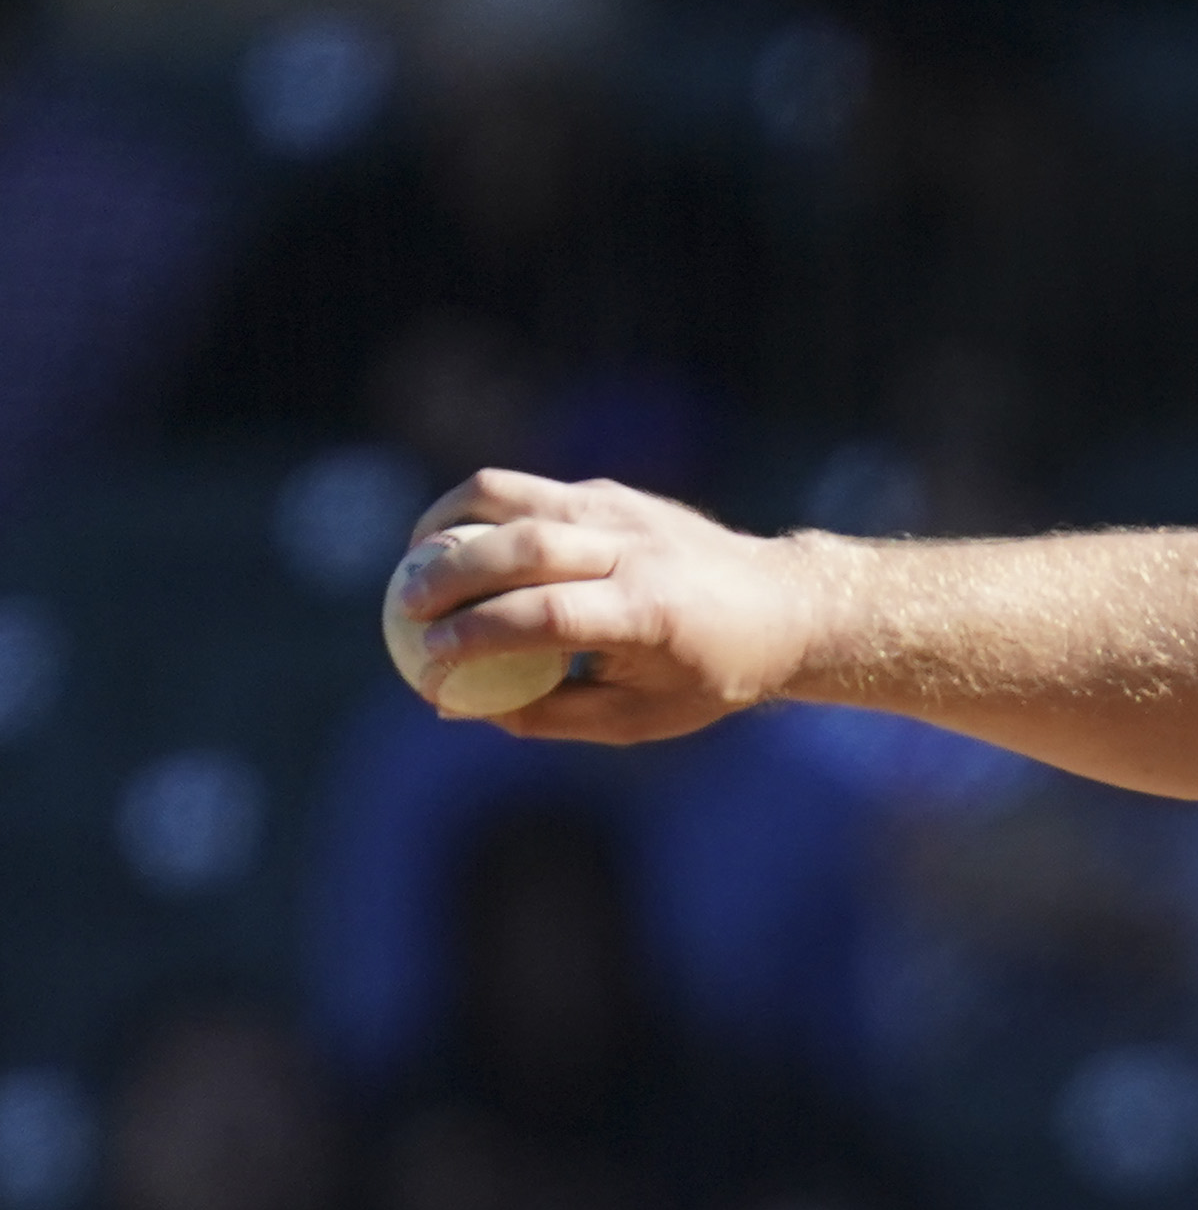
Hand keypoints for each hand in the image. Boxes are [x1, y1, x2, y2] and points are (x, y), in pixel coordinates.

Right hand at [396, 471, 832, 744]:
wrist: (784, 605)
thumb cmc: (710, 674)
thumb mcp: (639, 717)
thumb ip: (547, 714)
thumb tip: (453, 707)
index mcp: (650, 612)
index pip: (546, 614)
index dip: (479, 636)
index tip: (428, 662)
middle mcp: (633, 550)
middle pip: (520, 546)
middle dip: (447, 575)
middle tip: (401, 608)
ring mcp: (620, 511)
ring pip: (511, 498)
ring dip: (445, 524)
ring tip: (410, 564)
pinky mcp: (610, 493)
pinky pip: (526, 493)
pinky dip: (476, 514)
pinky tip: (450, 546)